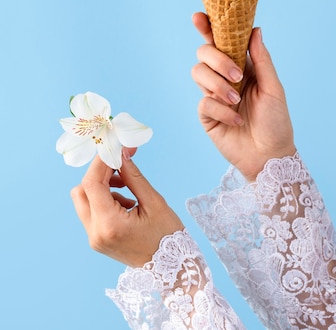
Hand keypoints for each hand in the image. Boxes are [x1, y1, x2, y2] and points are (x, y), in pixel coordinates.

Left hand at [71, 150, 183, 266]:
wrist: (170, 271)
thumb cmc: (167, 236)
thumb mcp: (154, 202)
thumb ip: (133, 176)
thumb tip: (121, 154)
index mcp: (109, 224)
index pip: (92, 183)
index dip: (102, 161)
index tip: (117, 148)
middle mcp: (95, 232)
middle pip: (81, 191)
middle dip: (99, 174)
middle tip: (121, 167)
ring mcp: (94, 238)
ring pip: (83, 200)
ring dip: (101, 187)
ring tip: (128, 187)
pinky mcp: (97, 240)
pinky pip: (91, 211)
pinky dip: (104, 199)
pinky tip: (127, 202)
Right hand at [192, 12, 295, 181]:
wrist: (270, 156)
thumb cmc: (276, 122)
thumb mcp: (274, 88)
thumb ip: (261, 59)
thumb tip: (255, 30)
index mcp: (242, 66)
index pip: (221, 41)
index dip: (208, 27)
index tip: (199, 16)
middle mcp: (224, 77)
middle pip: (204, 52)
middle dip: (217, 60)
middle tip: (237, 76)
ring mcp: (213, 95)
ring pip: (198, 73)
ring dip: (218, 85)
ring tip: (236, 101)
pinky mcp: (207, 115)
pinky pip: (204, 102)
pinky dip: (222, 110)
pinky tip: (236, 120)